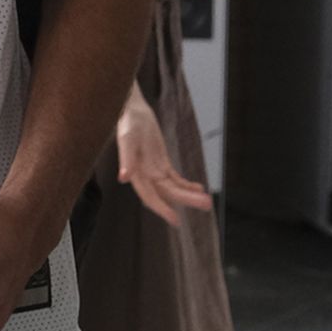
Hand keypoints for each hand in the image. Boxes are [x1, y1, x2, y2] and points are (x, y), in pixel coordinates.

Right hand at [115, 94, 213, 222]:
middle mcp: (145, 176)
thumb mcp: (127, 139)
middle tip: (206, 205)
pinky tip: (198, 188)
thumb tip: (124, 178)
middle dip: (186, 200)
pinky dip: (186, 184)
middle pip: (167, 193)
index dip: (161, 209)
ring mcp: (154, 170)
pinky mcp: (161, 163)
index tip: (175, 220)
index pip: (149, 196)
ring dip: (189, 194)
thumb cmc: (127, 123)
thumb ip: (126, 159)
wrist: (132, 111)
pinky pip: (175, 178)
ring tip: (207, 201)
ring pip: (174, 188)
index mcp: (135, 173)